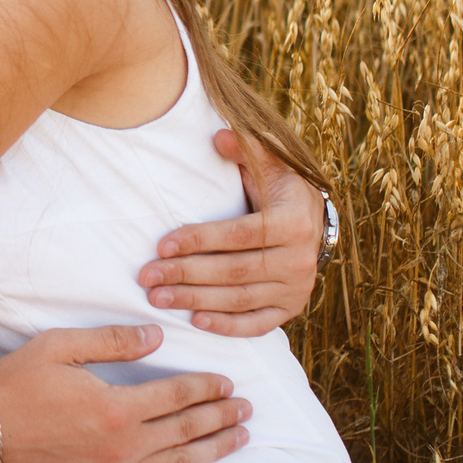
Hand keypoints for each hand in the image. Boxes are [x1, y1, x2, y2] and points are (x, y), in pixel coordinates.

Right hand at [0, 324, 249, 462]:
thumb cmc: (13, 388)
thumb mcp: (58, 347)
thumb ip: (112, 341)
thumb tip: (156, 336)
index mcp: (116, 408)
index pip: (177, 396)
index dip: (206, 388)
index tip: (227, 383)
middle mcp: (124, 448)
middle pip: (187, 432)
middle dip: (221, 418)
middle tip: (247, 410)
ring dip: (213, 450)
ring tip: (238, 440)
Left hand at [137, 129, 321, 335]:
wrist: (315, 220)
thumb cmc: (281, 187)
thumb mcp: (271, 161)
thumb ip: (246, 147)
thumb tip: (218, 136)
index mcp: (293, 222)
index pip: (237, 235)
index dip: (198, 240)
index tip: (161, 245)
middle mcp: (299, 260)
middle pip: (233, 272)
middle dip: (186, 275)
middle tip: (147, 277)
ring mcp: (296, 289)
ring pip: (239, 300)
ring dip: (195, 301)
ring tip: (157, 298)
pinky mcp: (291, 308)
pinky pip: (257, 324)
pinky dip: (227, 326)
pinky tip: (195, 321)